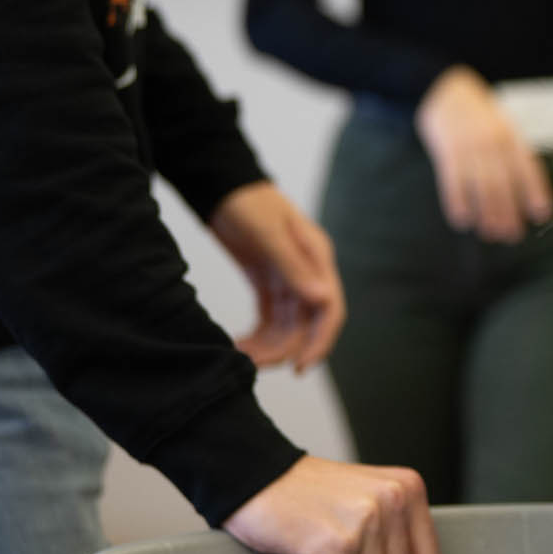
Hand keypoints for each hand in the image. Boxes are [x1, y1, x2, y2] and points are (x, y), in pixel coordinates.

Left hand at [210, 181, 344, 373]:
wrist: (222, 186)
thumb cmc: (249, 202)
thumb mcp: (269, 232)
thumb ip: (293, 266)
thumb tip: (323, 299)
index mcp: (317, 259)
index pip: (329, 310)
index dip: (320, 342)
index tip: (300, 367)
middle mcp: (307, 273)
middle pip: (307, 324)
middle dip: (283, 349)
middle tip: (252, 365)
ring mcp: (288, 279)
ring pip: (286, 326)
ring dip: (267, 346)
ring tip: (237, 355)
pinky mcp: (268, 283)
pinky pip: (269, 319)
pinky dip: (257, 336)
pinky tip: (238, 343)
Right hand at [415, 67, 552, 242]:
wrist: (446, 93)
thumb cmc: (481, 118)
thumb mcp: (505, 127)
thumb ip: (514, 155)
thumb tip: (526, 194)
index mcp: (510, 136)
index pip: (527, 167)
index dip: (535, 191)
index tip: (541, 214)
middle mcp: (492, 143)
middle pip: (503, 184)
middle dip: (509, 212)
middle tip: (513, 235)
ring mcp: (468, 149)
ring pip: (480, 188)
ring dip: (487, 215)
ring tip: (491, 234)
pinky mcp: (446, 154)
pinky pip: (453, 184)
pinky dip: (458, 204)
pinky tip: (463, 221)